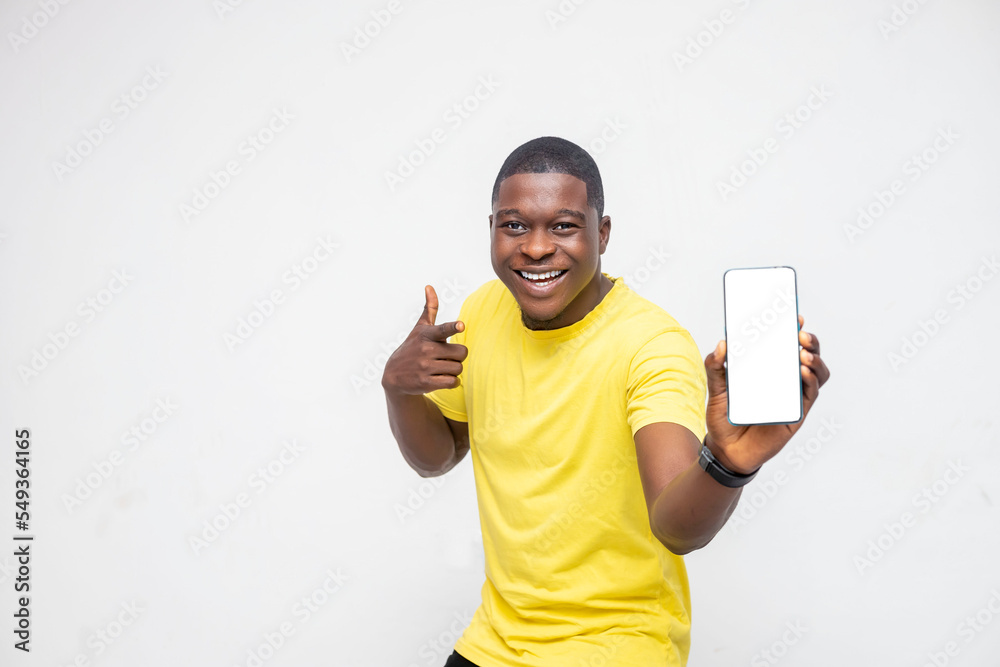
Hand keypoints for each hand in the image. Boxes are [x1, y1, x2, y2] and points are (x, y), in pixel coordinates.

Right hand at [381, 285, 467, 395]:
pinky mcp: (426, 383)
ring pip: (458, 369)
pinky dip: (452, 382)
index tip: (461, 325)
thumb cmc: (413, 347)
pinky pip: (453, 382)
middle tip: (446, 357)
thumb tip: (429, 286)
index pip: (443, 329)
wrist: (394, 375)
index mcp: (427, 335)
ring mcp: (425, 367)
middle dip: (458, 356)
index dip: (454, 327)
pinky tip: (442, 379)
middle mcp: (426, 349)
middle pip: (462, 353)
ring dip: (454, 370)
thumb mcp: (419, 328)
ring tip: (440, 368)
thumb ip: (430, 309)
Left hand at [703, 314, 830, 473]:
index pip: (785, 344)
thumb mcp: (716, 388)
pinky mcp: (797, 412)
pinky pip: (811, 393)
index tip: (793, 315)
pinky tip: (801, 372)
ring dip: (815, 359)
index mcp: (767, 368)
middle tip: (798, 334)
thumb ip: (715, 366)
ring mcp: (793, 395)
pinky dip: (810, 380)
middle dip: (808, 340)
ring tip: (803, 353)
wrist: (726, 450)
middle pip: (807, 353)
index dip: (793, 328)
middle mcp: (784, 379)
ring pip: (816, 372)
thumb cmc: (724, 417)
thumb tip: (722, 344)